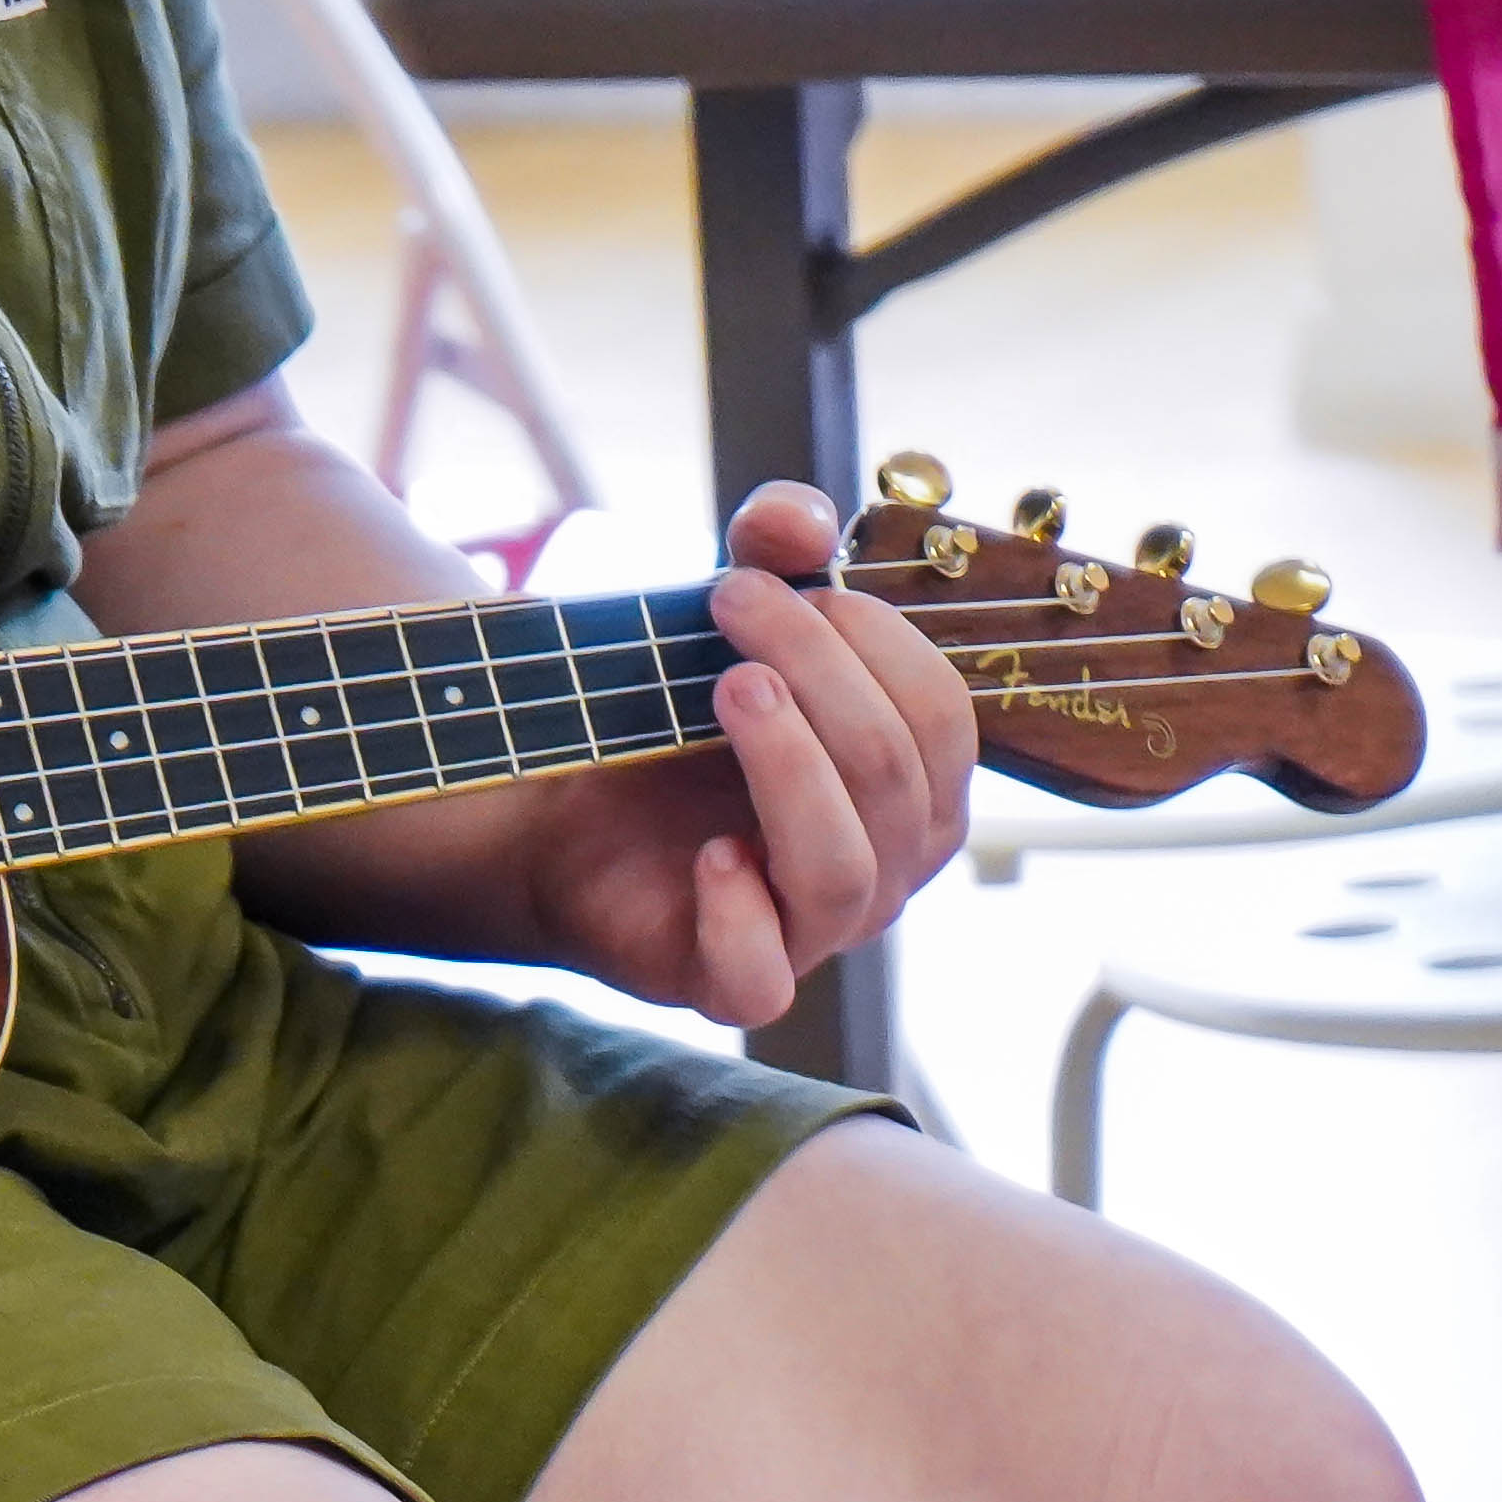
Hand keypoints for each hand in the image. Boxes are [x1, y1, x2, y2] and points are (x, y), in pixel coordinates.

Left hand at [497, 486, 975, 1034]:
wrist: (563, 809)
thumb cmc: (675, 718)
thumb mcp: (727, 616)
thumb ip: (773, 551)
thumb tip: (798, 522)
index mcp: (913, 784)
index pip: (939, 716)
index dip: (873, 639)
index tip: (776, 579)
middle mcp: (883, 864)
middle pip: (893, 776)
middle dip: (818, 673)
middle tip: (728, 603)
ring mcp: (812, 932)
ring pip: (842, 868)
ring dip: (789, 764)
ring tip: (728, 688)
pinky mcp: (730, 979)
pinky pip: (765, 979)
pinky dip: (739, 914)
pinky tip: (706, 851)